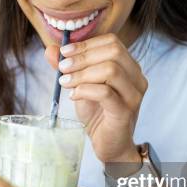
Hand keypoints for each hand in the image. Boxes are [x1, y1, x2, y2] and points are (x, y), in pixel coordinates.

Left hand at [45, 33, 146, 162]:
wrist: (109, 145)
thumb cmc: (98, 114)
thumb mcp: (80, 86)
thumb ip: (68, 67)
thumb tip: (49, 49)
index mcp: (129, 67)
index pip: (112, 42)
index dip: (86, 44)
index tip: (64, 53)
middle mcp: (136, 78)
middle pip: (113, 52)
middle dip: (83, 57)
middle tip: (63, 68)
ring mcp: (133, 95)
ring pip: (111, 70)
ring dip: (82, 74)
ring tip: (66, 83)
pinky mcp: (125, 112)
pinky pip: (105, 93)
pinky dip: (85, 90)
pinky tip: (73, 96)